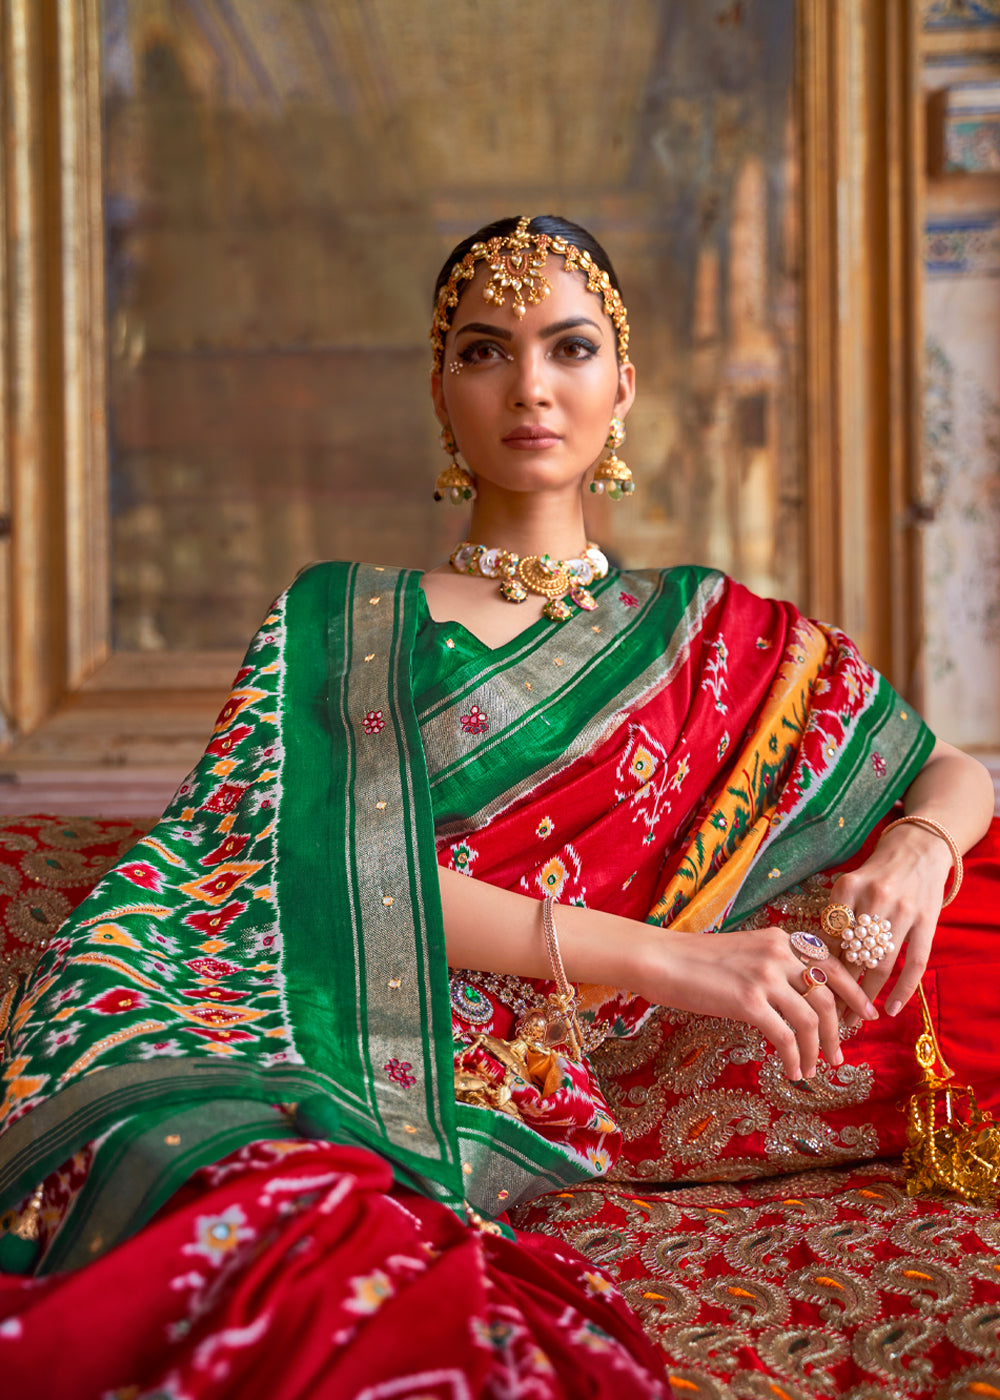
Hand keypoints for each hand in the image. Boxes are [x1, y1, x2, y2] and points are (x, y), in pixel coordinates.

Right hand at [632, 926, 877, 1080]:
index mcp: (781, 939)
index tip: (865, 1015)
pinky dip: (794, 1058)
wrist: (661, 959)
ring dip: (817, 1049)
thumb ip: (774, 965)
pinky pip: (785, 1037)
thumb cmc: (695, 960)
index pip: (833, 965)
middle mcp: (779, 953)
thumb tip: (798, 998)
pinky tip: (791, 1071)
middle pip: (828, 996)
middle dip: (839, 1030)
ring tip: (815, 1069)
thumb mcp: (745, 951)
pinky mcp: (748, 1001)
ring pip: (811, 1019)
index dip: (854, 992)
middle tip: (839, 1054)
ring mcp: (765, 977)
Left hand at [829, 823, 952, 1023]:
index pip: (828, 938)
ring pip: (882, 964)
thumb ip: (833, 919)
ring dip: (866, 995)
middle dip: (839, 990)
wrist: (917, 849)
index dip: (819, 969)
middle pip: (853, 955)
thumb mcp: (847, 886)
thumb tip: (811, 961)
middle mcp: (875, 898)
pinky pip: (915, 962)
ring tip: (854, 1020)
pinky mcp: (928, 922)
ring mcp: (904, 911)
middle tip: (828, 1016)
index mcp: (847, 888)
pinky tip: (890, 1009)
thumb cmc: (874, 874)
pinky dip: (903, 989)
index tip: (810, 993)